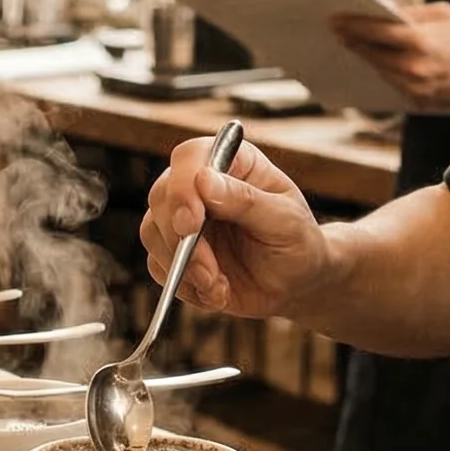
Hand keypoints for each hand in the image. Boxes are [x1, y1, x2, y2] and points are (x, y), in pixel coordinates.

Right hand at [138, 134, 333, 318]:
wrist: (296, 283)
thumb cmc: (297, 242)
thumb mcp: (284, 221)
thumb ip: (246, 201)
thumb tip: (203, 181)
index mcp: (230, 162)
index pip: (190, 158)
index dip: (183, 188)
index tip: (192, 223)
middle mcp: (198, 185)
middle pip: (162, 197)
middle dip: (180, 240)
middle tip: (208, 272)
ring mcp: (182, 218)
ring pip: (152, 233)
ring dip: (182, 267)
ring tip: (218, 286)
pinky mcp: (174, 252)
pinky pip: (157, 266)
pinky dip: (183, 285)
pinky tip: (216, 292)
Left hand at [331, 1, 449, 112]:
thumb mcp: (444, 13)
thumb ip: (411, 14)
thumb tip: (383, 11)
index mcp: (421, 41)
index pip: (376, 31)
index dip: (353, 24)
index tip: (335, 18)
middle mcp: (416, 68)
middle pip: (373, 54)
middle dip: (354, 41)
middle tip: (337, 30)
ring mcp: (418, 88)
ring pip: (381, 71)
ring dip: (367, 57)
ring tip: (353, 43)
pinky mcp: (422, 101)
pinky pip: (395, 84)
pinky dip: (386, 71)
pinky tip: (378, 60)